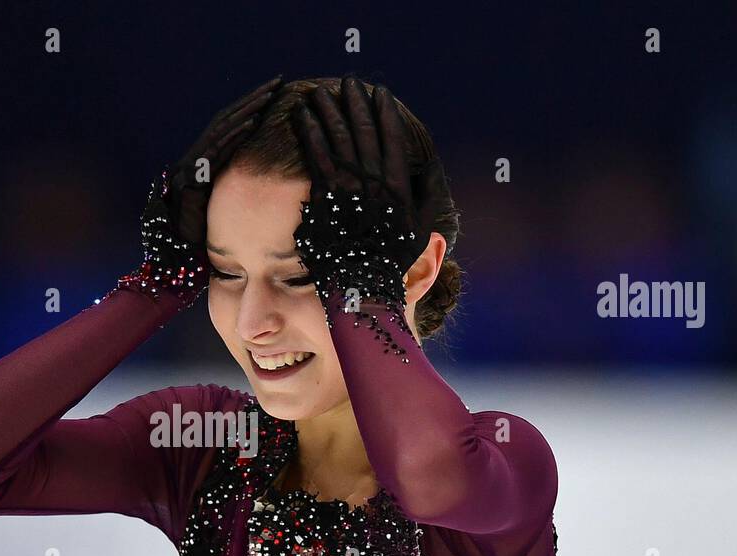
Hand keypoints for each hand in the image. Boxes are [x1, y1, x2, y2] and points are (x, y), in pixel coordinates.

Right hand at [119, 76, 282, 303]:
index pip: (231, 132)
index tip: (277, 97)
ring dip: (247, 111)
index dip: (252, 112)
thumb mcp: (229, 217)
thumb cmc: (204, 250)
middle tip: (279, 83)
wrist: (174, 268)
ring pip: (220, 131)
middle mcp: (195, 163)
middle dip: (253, 102)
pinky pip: (213, 151)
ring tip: (271, 94)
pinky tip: (253, 121)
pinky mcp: (188, 179)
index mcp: (206, 169)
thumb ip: (241, 197)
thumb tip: (279, 188)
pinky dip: (233, 135)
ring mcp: (190, 169)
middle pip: (227, 123)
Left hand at [292, 76, 449, 314]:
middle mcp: (376, 186)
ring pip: (340, 140)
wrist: (361, 291)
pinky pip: (317, 158)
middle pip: (365, 134)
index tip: (380, 94)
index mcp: (399, 191)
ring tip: (322, 92)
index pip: (393, 142)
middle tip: (349, 83)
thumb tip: (432, 186)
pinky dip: (310, 133)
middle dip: (357, 105)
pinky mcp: (325, 198)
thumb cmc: (389, 268)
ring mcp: (350, 191)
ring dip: (331, 112)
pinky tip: (303, 116)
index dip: (386, 115)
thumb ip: (428, 205)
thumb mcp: (418, 237)